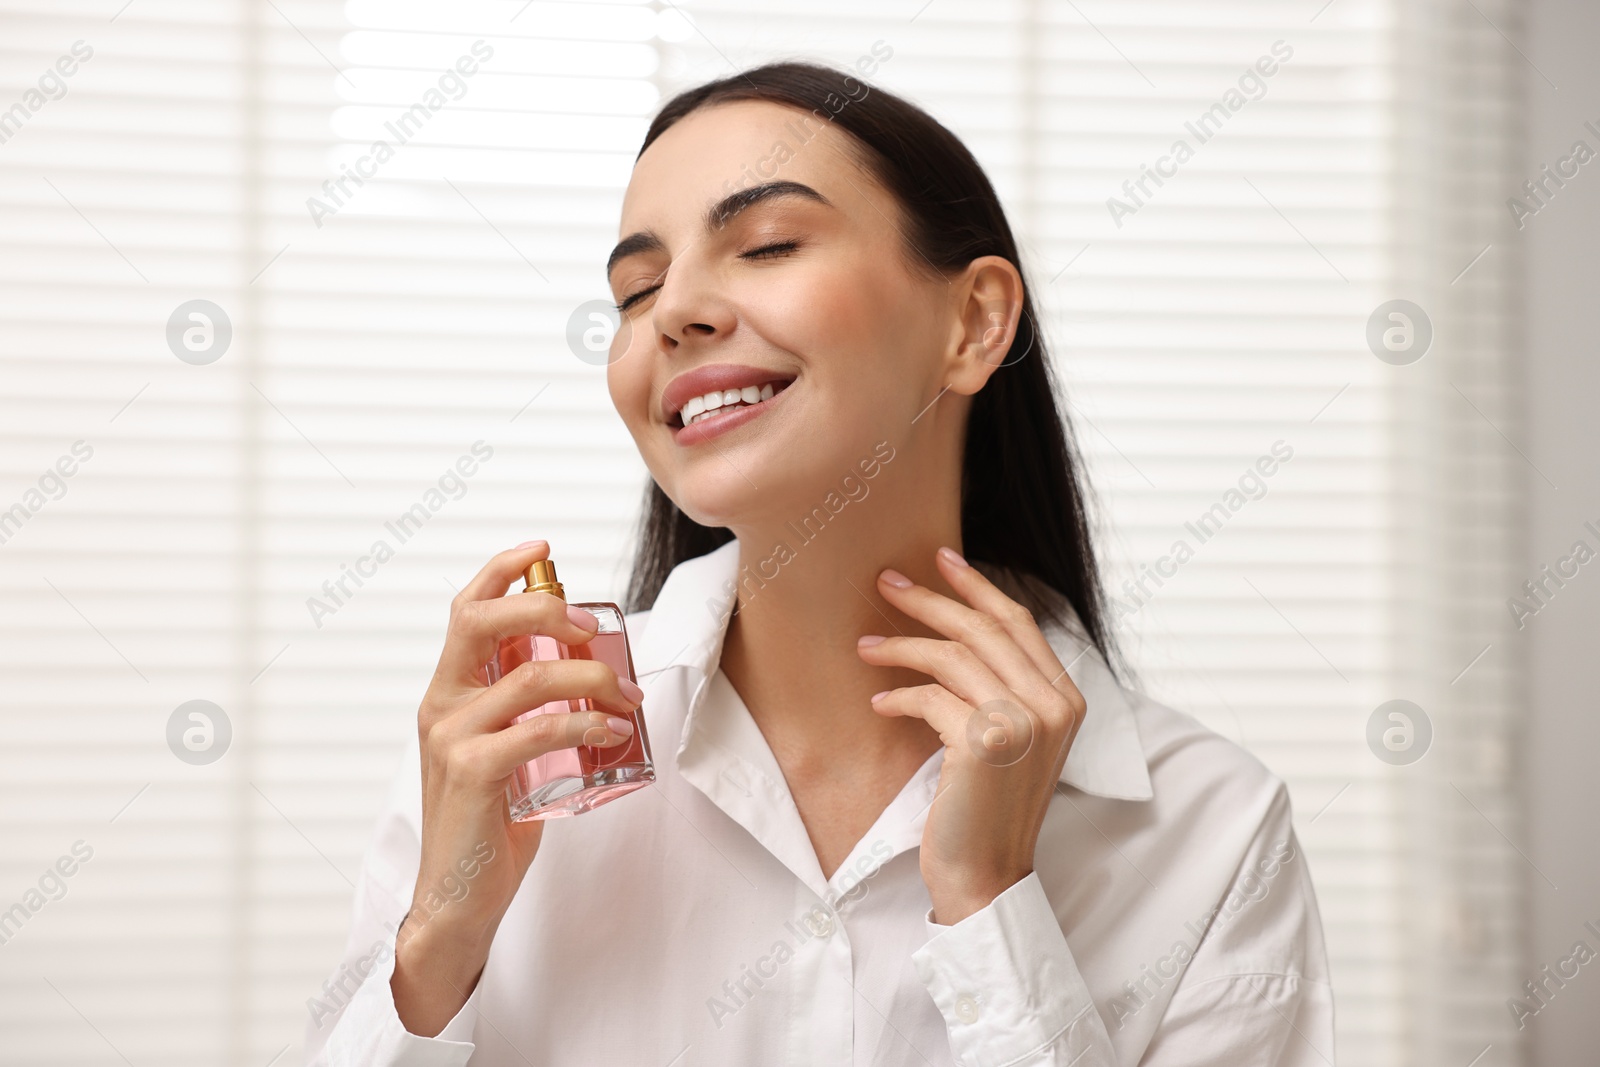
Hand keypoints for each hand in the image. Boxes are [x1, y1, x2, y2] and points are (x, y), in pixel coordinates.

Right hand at [394, 539, 642, 1035]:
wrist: (459, 897)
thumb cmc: (489, 822)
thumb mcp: (506, 750)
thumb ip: (529, 709)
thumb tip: (589, 670)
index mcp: (447, 692)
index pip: (464, 610)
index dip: (500, 569)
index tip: (543, 548)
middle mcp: (441, 705)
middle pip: (483, 620)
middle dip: (546, 606)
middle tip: (595, 628)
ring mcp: (453, 738)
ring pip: (530, 675)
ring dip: (593, 677)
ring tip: (628, 697)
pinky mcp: (475, 772)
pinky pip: (542, 729)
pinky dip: (588, 724)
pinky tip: (614, 733)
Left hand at [855, 546, 1086, 925]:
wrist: (987, 875)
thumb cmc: (987, 806)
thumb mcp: (1009, 738)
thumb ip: (1000, 687)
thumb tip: (953, 627)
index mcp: (1066, 699)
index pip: (1019, 622)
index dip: (977, 586)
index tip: (940, 558)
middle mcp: (1053, 706)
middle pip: (983, 627)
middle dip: (929, 599)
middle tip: (886, 582)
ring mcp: (1024, 723)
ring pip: (953, 655)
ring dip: (901, 646)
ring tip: (865, 647)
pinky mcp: (985, 742)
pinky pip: (930, 697)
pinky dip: (898, 696)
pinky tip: (879, 702)